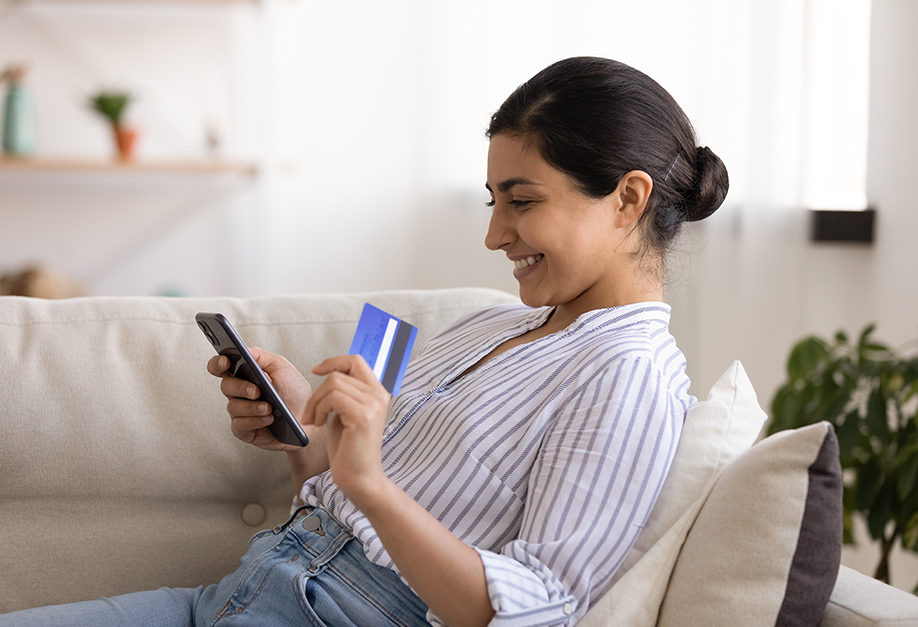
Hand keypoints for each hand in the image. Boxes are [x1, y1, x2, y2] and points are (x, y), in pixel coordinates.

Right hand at [207, 347, 312, 451]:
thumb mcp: (282, 368)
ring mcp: (240, 411)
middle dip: (240, 387)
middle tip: (256, 391)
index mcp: (244, 374)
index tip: (225, 362)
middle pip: (226, 385)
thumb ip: (262, 358)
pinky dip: (254, 421)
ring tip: (269, 408)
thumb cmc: (293, 392)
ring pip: (233, 406)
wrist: (307, 419)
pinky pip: (239, 425)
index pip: (221, 366)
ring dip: (252, 407)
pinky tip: (268, 419)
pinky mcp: (243, 429)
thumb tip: (244, 350)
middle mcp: (238, 392)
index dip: (218, 363)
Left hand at [304, 355, 391, 500]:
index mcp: (377, 393)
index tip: (316, 371)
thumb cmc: (350, 450)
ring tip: (314, 420)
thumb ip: (343, 395)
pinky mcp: (363, 416)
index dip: (334, 362)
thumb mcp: (345, 414)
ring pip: (334, 384)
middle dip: (317, 391)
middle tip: (311, 413)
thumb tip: (330, 375)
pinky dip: (320, 409)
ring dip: (316, 402)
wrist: (360, 479)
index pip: (356, 361)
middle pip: (340, 373)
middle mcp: (378, 395)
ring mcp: (373, 405)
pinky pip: (333, 398)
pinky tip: (319, 424)